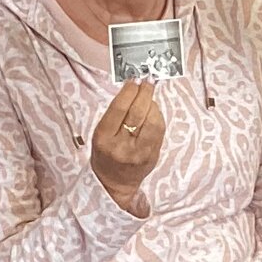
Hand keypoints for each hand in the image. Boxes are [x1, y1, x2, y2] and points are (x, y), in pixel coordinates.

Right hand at [90, 79, 162, 209]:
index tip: (135, 79)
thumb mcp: (101, 133)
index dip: (129, 91)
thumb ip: (116, 113)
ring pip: (153, 121)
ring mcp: (140, 153)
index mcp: (104, 138)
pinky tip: (153, 112)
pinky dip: (158, 117)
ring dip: (153, 104)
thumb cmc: (105, 153)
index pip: (119, 108)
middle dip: (145, 93)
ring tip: (148, 98)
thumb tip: (134, 87)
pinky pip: (160, 131)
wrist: (114, 183)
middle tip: (148, 81)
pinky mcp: (153, 156)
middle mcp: (122, 146)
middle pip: (138, 113)